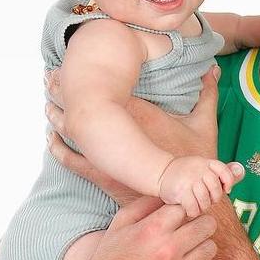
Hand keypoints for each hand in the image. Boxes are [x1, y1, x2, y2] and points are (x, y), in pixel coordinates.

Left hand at [45, 65, 223, 203]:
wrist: (184, 197)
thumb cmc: (193, 162)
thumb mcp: (204, 124)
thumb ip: (207, 95)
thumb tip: (213, 70)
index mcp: (138, 115)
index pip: (105, 88)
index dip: (85, 74)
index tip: (70, 61)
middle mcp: (117, 132)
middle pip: (82, 105)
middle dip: (64, 90)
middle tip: (48, 76)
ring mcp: (105, 155)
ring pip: (71, 130)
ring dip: (57, 115)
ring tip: (46, 102)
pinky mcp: (100, 174)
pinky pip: (71, 159)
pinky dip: (59, 147)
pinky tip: (51, 137)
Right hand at [81, 197, 224, 259]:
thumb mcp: (118, 227)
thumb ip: (143, 205)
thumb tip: (168, 191)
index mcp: (151, 230)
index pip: (186, 207)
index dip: (183, 214)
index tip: (180, 223)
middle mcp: (166, 250)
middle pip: (206, 225)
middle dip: (199, 229)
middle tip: (190, 239)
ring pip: (211, 249)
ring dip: (202, 252)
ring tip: (189, 259)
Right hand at [158, 155, 244, 217]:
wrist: (161, 173)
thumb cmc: (186, 174)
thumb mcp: (205, 168)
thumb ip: (223, 173)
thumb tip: (242, 170)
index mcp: (206, 163)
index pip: (224, 171)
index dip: (228, 182)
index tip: (226, 189)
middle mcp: (198, 169)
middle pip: (216, 189)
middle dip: (213, 198)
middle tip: (206, 199)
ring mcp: (189, 180)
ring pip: (206, 200)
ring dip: (202, 206)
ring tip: (196, 204)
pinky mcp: (180, 191)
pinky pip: (194, 207)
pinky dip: (193, 211)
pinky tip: (189, 209)